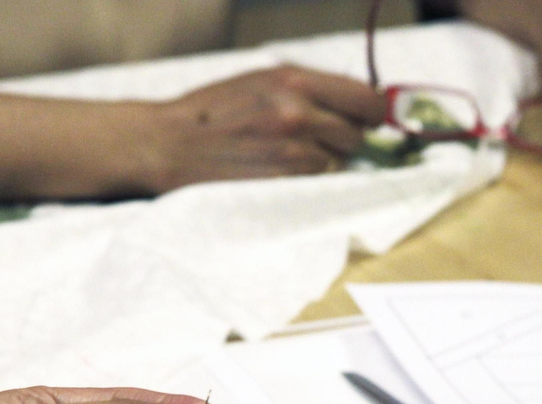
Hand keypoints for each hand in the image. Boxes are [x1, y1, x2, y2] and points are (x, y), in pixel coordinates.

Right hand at [144, 65, 386, 187]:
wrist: (168, 144)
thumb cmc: (213, 114)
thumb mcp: (261, 82)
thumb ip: (309, 90)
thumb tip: (357, 106)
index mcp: (294, 78)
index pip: (367, 98)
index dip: (374, 112)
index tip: (371, 120)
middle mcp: (299, 110)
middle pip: (358, 133)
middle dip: (344, 140)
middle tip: (314, 142)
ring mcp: (294, 150)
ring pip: (340, 163)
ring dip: (324, 164)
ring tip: (286, 158)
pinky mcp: (285, 183)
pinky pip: (319, 186)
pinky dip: (307, 184)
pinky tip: (278, 175)